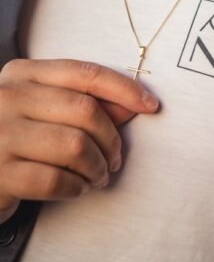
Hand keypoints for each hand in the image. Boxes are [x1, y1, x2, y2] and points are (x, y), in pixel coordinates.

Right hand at [0, 59, 158, 223]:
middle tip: (116, 159)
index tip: (151, 105)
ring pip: (75, 146)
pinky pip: (56, 180)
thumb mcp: (45, 111)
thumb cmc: (16, 137)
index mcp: (23, 74)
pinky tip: (77, 188)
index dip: (125, 89)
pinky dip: (77, 188)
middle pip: (86, 111)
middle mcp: (7, 97)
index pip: (86, 74)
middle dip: (112, 139)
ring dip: (97, 167)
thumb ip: (86, 104)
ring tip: (98, 176)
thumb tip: (133, 104)